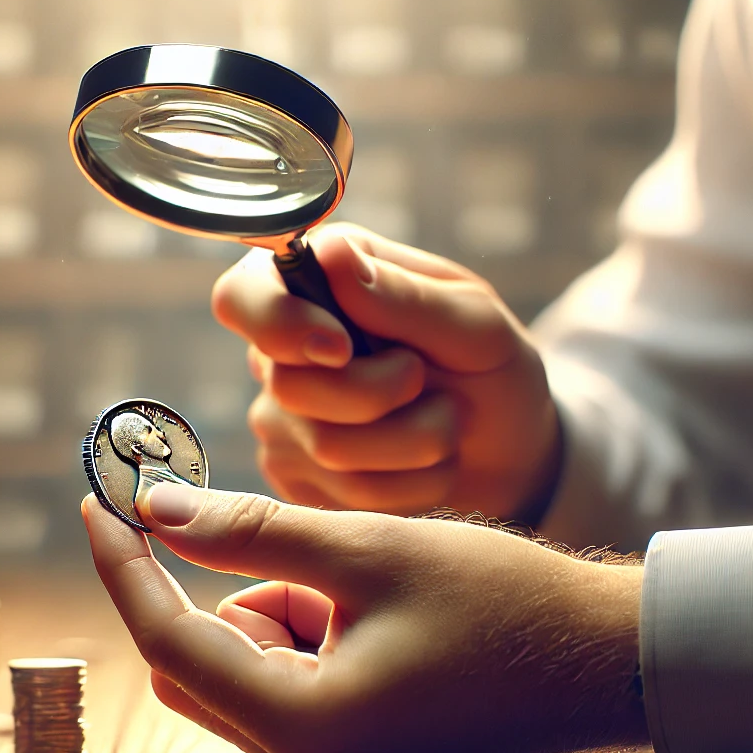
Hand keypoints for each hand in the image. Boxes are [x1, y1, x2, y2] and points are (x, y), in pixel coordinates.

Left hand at [81, 484, 646, 752]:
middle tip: (232, 511)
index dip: (127, 564)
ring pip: (243, 661)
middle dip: (216, 585)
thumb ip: (249, 531)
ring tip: (368, 579)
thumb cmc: (502, 601)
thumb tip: (153, 507)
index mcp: (305, 729)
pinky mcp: (348, 749)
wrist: (604, 661)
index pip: (171, 642)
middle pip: (195, 664)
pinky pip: (285, 674)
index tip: (97, 498)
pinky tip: (380, 606)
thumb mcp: (368, 550)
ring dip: (276, 601)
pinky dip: (305, 623)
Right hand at [213, 224, 561, 519]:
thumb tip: (333, 256)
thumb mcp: (474, 323)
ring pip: (327, 447)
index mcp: (317, 285)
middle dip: (381, 394)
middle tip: (427, 383)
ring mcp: (285, 423)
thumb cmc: (490, 370)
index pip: (242, 297)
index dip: (280, 324)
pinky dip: (409, 485)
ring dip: (414, 441)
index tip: (342, 348)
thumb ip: (405, 296)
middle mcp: (282, 354)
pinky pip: (345, 497)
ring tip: (446, 424)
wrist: (510, 455)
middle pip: (290, 386)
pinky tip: (428, 466)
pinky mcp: (301, 483)